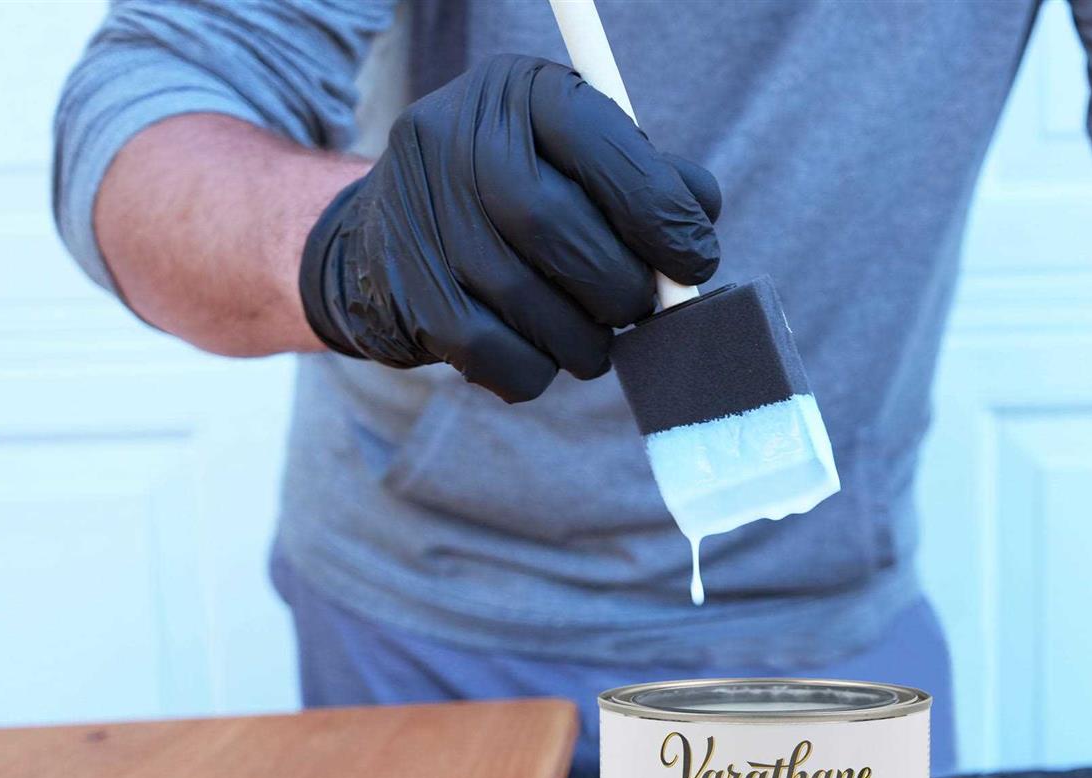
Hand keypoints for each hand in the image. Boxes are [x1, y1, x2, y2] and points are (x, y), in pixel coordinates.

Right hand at [298, 54, 719, 402]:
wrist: (391, 236)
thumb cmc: (518, 197)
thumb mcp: (579, 161)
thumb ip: (647, 180)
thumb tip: (700, 223)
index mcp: (516, 93)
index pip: (599, 145)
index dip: (660, 211)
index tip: (696, 259)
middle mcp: (457, 141)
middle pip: (556, 229)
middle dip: (620, 286)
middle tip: (640, 309)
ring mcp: (424, 219)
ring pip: (527, 302)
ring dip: (584, 341)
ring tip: (594, 340)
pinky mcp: (411, 294)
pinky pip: (495, 354)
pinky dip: (537, 370)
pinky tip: (543, 355)